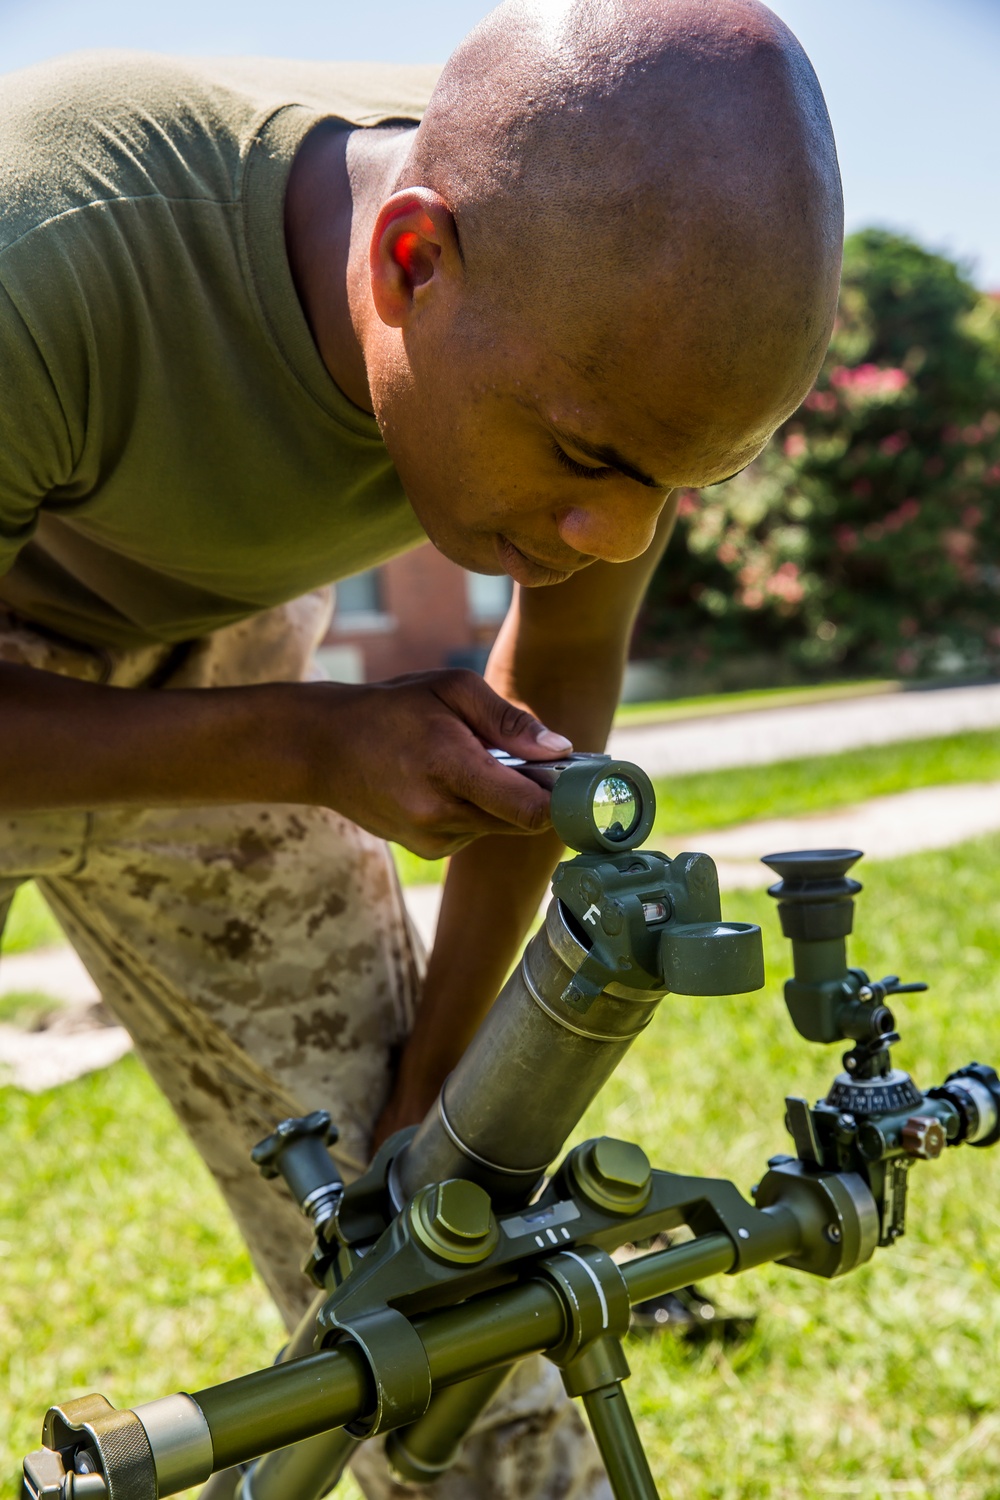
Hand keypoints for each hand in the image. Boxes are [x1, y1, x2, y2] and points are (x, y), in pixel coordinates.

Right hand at [298, 668, 571, 856]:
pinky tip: (446, 783)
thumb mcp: (452, 688)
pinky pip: (475, 832)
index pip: (530, 809)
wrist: (323, 749)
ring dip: (502, 800)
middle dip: (534, 793)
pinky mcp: (426, 851)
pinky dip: (477, 810)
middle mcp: (440, 812)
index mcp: (450, 766)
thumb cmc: (392, 708)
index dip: (562, 799)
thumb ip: (509, 721)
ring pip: (501, 827)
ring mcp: (431, 838)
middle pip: (523, 822)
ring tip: (468, 763)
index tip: (573, 780)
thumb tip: (560, 750)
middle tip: (523, 758)